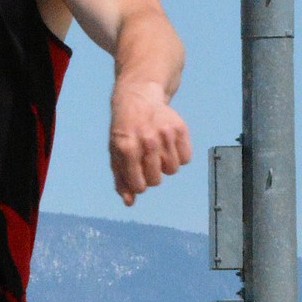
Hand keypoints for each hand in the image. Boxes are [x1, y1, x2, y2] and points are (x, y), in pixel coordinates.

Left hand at [109, 83, 191, 206]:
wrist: (138, 98)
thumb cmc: (125, 132)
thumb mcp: (116, 154)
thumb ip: (121, 180)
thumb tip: (129, 203)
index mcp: (128, 148)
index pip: (139, 186)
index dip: (138, 185)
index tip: (136, 174)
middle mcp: (147, 140)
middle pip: (156, 180)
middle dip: (151, 176)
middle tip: (146, 160)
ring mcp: (165, 134)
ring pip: (173, 170)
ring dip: (166, 165)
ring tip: (157, 151)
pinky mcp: (180, 128)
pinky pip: (186, 158)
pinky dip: (179, 156)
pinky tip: (169, 146)